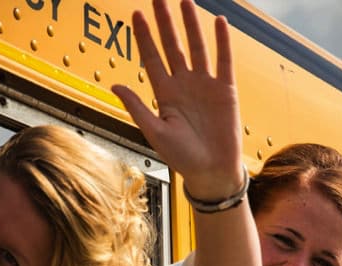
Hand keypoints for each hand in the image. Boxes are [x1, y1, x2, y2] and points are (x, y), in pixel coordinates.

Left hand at [112, 0, 243, 199]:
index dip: (144, 37)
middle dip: (165, 22)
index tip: (136, 15)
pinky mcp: (225, 91)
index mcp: (164, 94)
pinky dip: (222, 43)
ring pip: (197, 47)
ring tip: (185, 2)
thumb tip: (115, 86)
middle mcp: (183, 85)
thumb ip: (137, 108)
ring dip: (192, 25)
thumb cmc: (182, 158)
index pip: (152, 58)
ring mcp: (205, 85)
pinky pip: (223, 61)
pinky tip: (219, 23)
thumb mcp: (155, 133)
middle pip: (172, 45)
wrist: (211, 172)